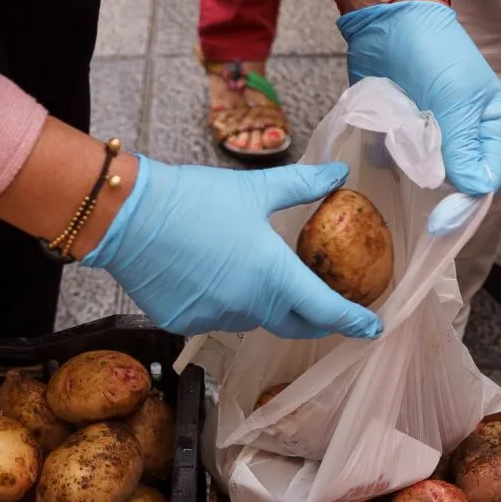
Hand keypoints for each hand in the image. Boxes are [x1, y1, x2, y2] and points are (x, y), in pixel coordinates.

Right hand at [81, 156, 382, 338]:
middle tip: (325, 308)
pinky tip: (207, 273)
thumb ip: (303, 186)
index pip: (327, 310)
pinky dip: (222, 302)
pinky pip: (216, 317)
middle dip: (313, 319)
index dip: (353, 321)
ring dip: (262, 303)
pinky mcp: (186, 323)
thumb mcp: (255, 190)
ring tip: (250, 271)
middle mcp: (250, 307)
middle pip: (293, 323)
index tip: (371, 328)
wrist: (129, 217)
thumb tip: (338, 173)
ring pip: (252, 319)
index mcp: (275, 276)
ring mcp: (216, 319)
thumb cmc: (195, 199)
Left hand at [337, 0, 500, 207]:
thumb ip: (462, 148)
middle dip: (437, 188)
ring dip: (412, 175)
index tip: (439, 220)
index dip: (465, 202)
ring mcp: (435, 136)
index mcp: (493, 127)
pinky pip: (402, 163)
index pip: (487, 180)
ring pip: (428, 176)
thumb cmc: (431, 54)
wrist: (387, 23)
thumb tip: (473, 191)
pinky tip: (382, 158)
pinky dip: (393, 164)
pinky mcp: (405, 134)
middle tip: (418, 187)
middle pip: (457, 183)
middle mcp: (467, 136)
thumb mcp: (455, 101)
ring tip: (400, 161)